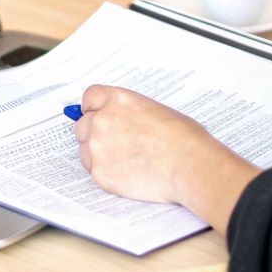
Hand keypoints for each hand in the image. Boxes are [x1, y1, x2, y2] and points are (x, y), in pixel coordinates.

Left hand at [73, 85, 233, 204]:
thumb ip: (128, 112)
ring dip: (98, 154)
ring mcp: (97, 148)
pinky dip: (107, 173)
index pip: (89, 98)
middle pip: (82, 125)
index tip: (99, 115)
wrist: (188, 165)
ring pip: (85, 150)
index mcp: (116, 100)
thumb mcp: (154, 109)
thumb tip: (119, 120)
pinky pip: (94, 171)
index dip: (95, 108)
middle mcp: (101, 120)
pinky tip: (128, 173)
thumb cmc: (182, 137)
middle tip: (116, 142)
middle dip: (95, 133)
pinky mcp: (100, 174)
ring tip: (125, 160)